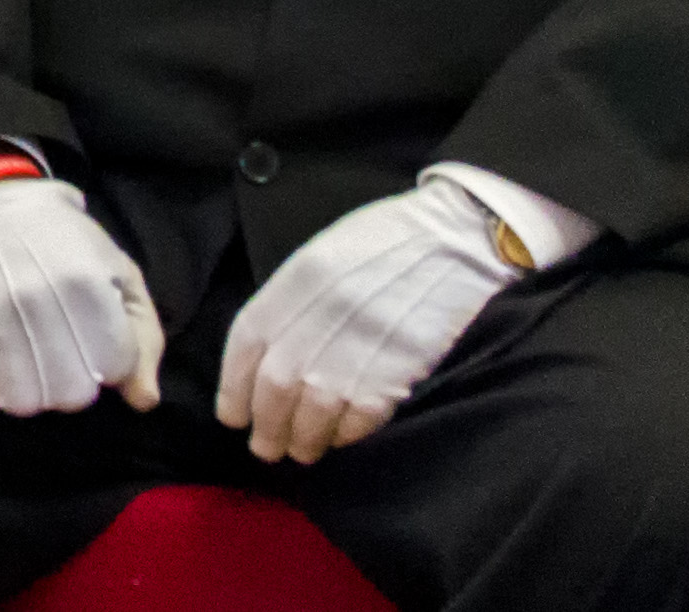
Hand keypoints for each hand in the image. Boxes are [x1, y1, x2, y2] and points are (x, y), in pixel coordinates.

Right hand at [0, 172, 165, 416]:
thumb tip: (143, 400)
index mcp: (88, 282)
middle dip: (71, 386)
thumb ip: (142, 336)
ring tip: (24, 366)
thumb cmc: (59, 236)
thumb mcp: (117, 270)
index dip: (110, 366)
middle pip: (70, 394)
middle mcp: (39, 297)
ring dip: (28, 392)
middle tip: (59, 362)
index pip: (114, 368)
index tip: (94, 346)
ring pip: (21, 400)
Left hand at [219, 176, 526, 462]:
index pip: (248, 342)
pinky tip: (341, 438)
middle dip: (266, 425)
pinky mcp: (404, 365)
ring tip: (300, 452)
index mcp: (300, 277)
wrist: (457, 236)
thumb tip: (265, 356)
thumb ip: (292, 300)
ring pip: (316, 408)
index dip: (233, 386)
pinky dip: (347, 434)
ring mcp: (365, 340)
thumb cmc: (385, 242)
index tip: (231, 417)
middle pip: (277, 383)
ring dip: (303, 440)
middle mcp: (325, 310)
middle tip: (265, 449)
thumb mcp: (324, 255)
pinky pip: (363, 414)